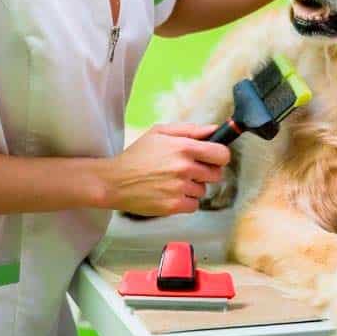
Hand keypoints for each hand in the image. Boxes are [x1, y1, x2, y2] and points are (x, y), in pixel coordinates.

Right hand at [103, 123, 230, 216]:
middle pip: (216, 174)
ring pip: (203, 190)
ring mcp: (180, 187)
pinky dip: (185, 201)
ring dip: (193, 187)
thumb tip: (215, 130)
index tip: (213, 158)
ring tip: (173, 182)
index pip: (221, 154)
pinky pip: (194, 205)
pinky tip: (170, 193)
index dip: (220, 156)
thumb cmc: (137, 156)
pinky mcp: (174, 205)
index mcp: (184, 147)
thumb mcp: (160, 133)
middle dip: (206, 172)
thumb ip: (190, 130)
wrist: (115, 182)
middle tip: (189, 171)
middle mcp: (184, 167)